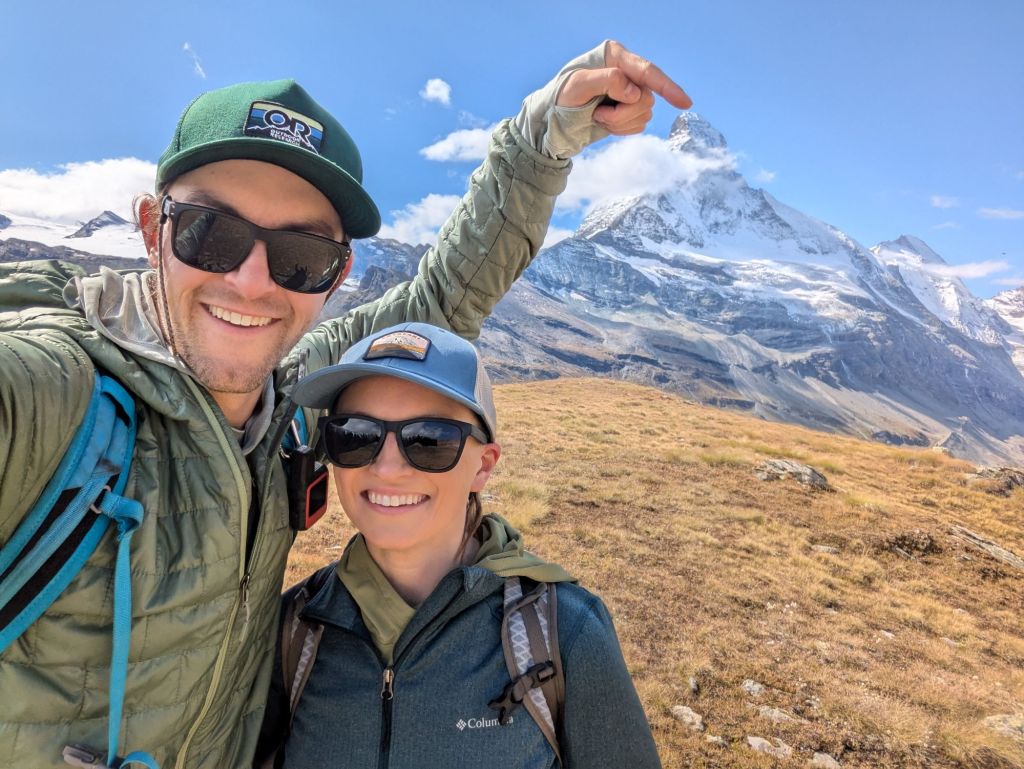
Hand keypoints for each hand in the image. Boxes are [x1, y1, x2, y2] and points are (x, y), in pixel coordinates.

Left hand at [557, 41, 691, 135]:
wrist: (555, 118)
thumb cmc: (561, 97)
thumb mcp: (578, 86)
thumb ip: (607, 81)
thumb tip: (634, 92)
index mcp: (615, 56)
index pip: (647, 72)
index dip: (667, 87)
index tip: (684, 103)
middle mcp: (627, 70)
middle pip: (646, 97)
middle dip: (623, 114)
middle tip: (599, 116)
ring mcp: (630, 90)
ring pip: (645, 112)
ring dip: (620, 122)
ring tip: (598, 117)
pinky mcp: (629, 109)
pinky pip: (639, 124)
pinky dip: (622, 129)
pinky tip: (605, 123)